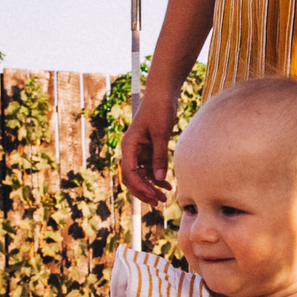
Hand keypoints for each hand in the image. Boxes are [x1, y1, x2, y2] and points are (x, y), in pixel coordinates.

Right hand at [120, 85, 176, 205]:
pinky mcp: (148, 149)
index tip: (153, 198)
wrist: (163, 93)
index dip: (140, 188)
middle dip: (144, 192)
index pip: (129, 174)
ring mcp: (139, 151)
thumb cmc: (159, 109)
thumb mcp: (161, 134)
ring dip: (151, 187)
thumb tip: (158, 180)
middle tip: (158, 203)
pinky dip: (156, 178)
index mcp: (129, 146)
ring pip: (141, 176)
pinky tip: (167, 185)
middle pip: (133, 178)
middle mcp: (131, 150)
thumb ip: (159, 157)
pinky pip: (149, 168)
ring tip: (164, 198)